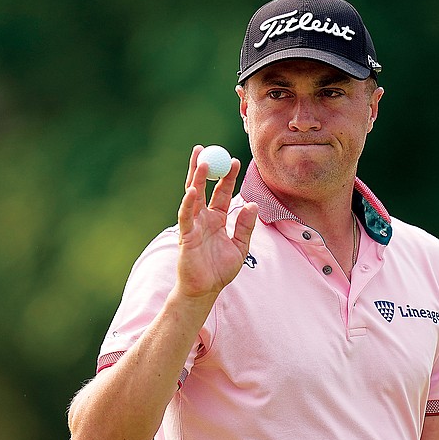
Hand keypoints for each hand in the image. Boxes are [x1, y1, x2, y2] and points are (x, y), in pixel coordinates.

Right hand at [176, 145, 257, 298]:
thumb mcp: (240, 247)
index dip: (227, 177)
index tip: (235, 161)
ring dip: (196, 178)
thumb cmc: (220, 271)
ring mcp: (194, 225)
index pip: (222, 193)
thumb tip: (252, 205)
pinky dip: (188, 204)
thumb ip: (245, 226)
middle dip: (206, 169)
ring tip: (201, 161)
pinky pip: (186, 217)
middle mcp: (204, 218)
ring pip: (192, 196)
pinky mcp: (186, 236)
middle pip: (203, 187)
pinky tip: (192, 191)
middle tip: (210, 149)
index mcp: (218, 219)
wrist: (206, 290)